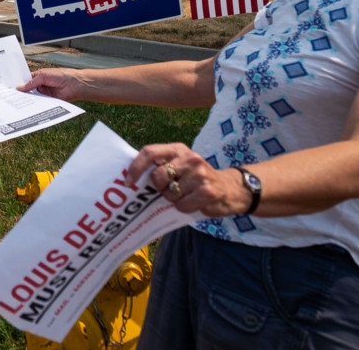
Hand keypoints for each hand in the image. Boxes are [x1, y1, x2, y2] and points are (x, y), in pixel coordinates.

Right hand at [18, 68, 83, 100]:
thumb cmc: (61, 75)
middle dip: (22, 92)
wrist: (74, 85)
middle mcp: (41, 85)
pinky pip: (40, 103)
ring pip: (33, 97)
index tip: (11, 87)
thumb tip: (20, 88)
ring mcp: (44, 93)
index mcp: (39, 76)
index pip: (26, 80)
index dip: (20, 83)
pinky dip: (35, 104)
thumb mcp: (43, 76)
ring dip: (28, 99)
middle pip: (29, 90)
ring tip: (18, 102)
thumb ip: (31, 83)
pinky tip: (28, 106)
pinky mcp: (48, 100)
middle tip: (12, 96)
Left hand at [126, 143, 249, 215]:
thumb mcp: (180, 165)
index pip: (149, 152)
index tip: (128, 182)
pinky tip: (194, 202)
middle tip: (170, 189)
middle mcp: (190, 158)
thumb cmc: (197, 179)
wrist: (230, 188)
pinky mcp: (207, 191)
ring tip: (186, 194)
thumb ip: (160, 165)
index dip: (135, 168)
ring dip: (173, 199)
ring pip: (169, 194)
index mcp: (178, 149)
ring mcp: (200, 174)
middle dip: (159, 188)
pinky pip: (181, 205)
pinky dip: (184, 208)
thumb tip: (130, 176)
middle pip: (157, 176)